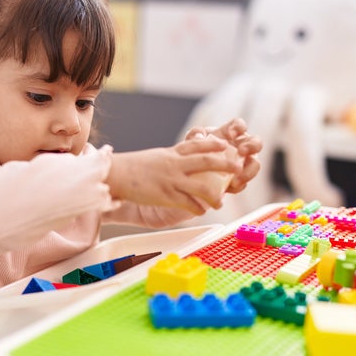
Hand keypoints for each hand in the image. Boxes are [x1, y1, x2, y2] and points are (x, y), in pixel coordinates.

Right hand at [107, 138, 241, 214]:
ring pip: (201, 185)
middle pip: (206, 161)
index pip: (197, 145)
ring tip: (221, 201)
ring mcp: (171, 180)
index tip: (225, 145)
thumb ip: (169, 159)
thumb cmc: (132, 167)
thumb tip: (179, 161)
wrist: (116, 174)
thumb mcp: (154, 158)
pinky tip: (202, 211)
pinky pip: (186, 202)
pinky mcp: (165, 195)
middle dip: (225, 164)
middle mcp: (174, 164)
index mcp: (171, 153)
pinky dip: (196, 207)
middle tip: (238, 168)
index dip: (213, 144)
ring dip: (214, 194)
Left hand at [184, 118, 261, 193]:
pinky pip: (244, 182)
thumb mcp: (192, 142)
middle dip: (252, 146)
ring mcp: (243, 164)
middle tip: (241, 152)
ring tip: (237, 178)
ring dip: (249, 171)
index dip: (239, 127)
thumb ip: (195, 135)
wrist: (192, 172)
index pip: (240, 125)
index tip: (230, 134)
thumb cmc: (195, 151)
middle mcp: (241, 147)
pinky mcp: (239, 180)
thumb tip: (199, 136)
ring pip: (255, 165)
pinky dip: (238, 186)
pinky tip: (230, 188)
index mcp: (231, 134)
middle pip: (256, 143)